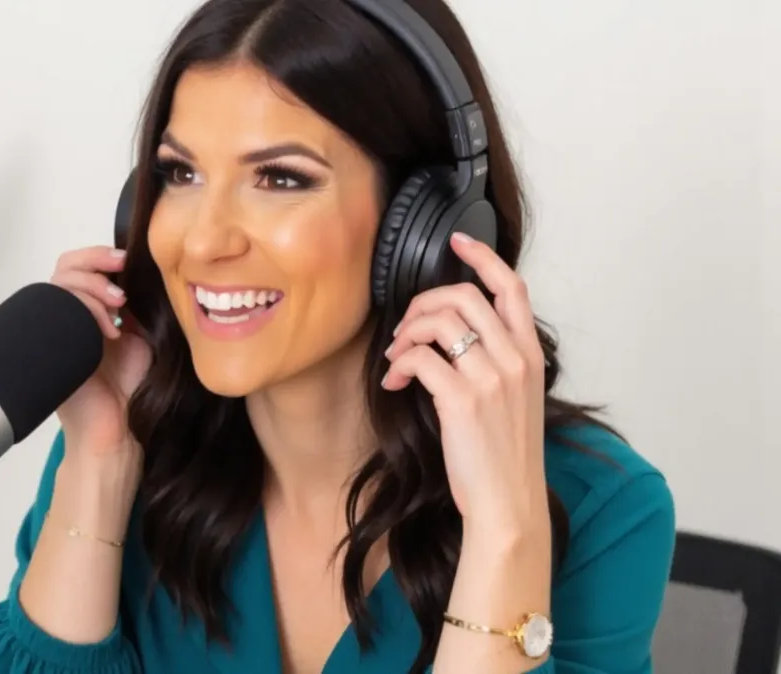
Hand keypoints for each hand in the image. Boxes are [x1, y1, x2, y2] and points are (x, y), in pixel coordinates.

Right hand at [51, 245, 150, 456]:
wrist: (116, 428)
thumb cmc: (126, 389)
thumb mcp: (140, 337)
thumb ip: (135, 307)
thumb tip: (141, 274)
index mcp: (86, 312)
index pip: (79, 268)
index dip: (98, 255)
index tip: (125, 258)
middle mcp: (68, 318)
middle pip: (65, 269)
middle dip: (93, 264)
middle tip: (119, 276)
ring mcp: (56, 331)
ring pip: (59, 286)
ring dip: (92, 288)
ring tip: (117, 308)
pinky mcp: (51, 347)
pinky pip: (56, 312)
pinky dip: (84, 310)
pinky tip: (108, 328)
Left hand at [381, 232, 547, 534]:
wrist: (509, 504)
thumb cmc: (506, 458)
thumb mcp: (515, 401)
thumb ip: (497, 363)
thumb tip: (454, 339)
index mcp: (530, 355)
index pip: (512, 287)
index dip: (482, 257)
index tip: (457, 241)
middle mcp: (515, 359)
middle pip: (463, 296)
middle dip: (423, 304)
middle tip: (405, 329)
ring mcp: (491, 378)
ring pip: (439, 320)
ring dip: (406, 333)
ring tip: (396, 357)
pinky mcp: (463, 400)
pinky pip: (419, 358)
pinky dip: (398, 365)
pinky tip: (394, 384)